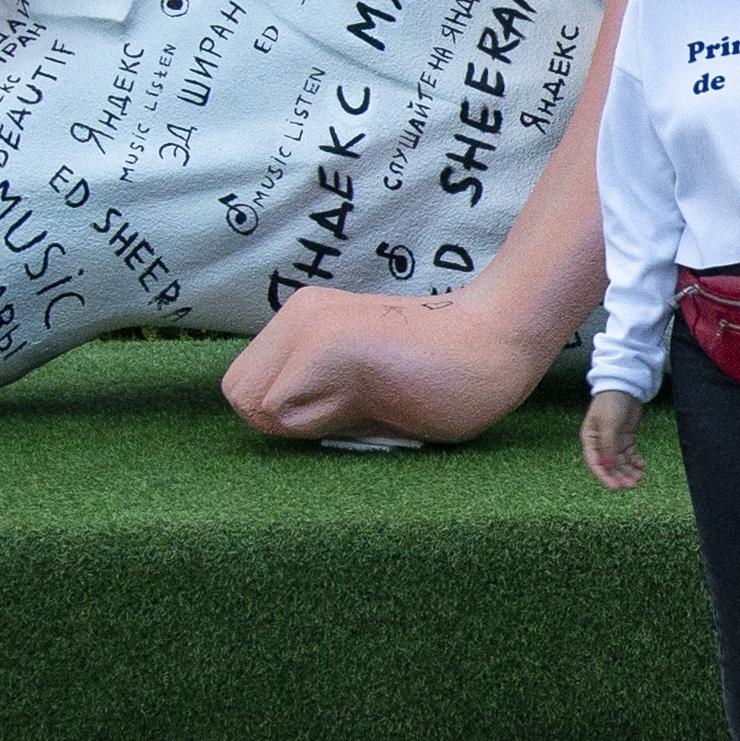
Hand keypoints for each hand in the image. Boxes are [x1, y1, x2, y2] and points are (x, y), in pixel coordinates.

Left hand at [221, 284, 556, 444]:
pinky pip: (278, 408)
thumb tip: (272, 426)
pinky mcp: (327, 344)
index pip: (247, 391)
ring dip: (305, 423)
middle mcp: (297, 314)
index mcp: (303, 323)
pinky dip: (318, 421)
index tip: (349, 409)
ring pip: (253, 403)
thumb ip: (316, 402)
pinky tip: (375, 400)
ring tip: (370, 401)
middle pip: (240, 397)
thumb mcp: (361, 392)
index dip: (288, 420)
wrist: (500, 342)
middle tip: (359, 408)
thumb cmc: (442, 377)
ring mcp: (309, 325)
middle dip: (287, 423)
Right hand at [579, 388, 645, 489]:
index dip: (605, 477)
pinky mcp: (626, 438)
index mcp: (590, 439)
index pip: (595, 463)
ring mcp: (614, 441)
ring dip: (629, 471)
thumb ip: (608, 445)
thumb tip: (608, 465)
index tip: (616, 487)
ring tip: (640, 477)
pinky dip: (635, 461)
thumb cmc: (611, 402)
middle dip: (620, 476)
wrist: (625, 386)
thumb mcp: (609, 424)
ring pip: (621, 462)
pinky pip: (630, 454)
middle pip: (610, 465)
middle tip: (633, 484)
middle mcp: (600, 443)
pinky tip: (642, 465)